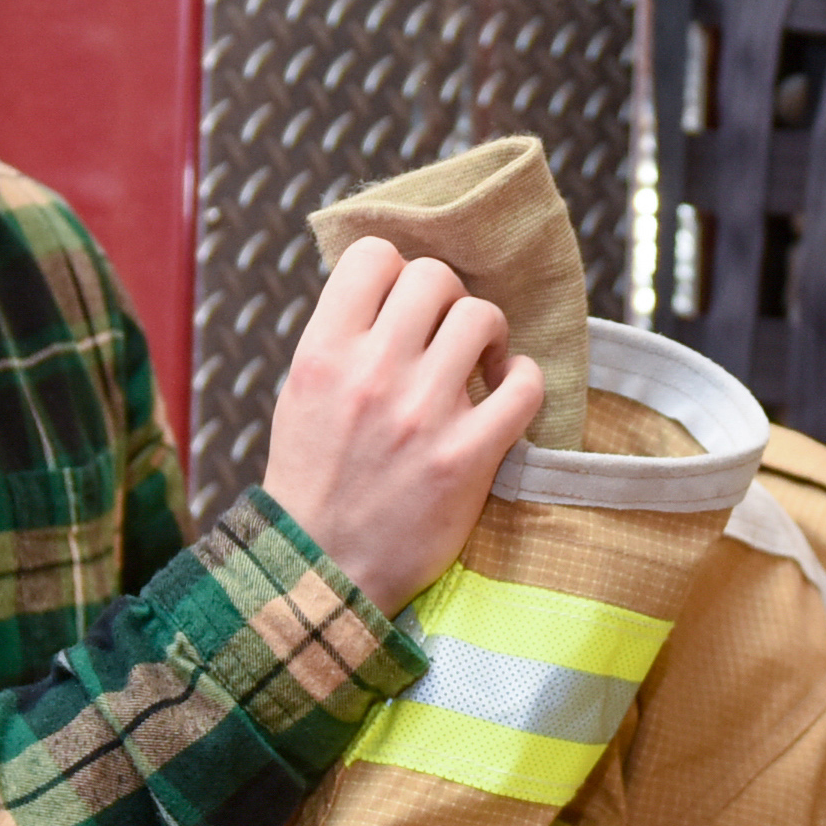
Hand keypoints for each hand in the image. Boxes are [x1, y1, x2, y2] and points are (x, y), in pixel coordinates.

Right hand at [263, 237, 544, 607]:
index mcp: (322, 353)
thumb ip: (341, 339)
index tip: (405, 304)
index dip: (396, 270)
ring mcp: (422, 414)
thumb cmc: (316, 481)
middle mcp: (371, 373)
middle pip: (434, 276)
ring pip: (482, 317)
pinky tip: (504, 397)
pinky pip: (524, 384)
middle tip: (448, 334)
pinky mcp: (467, 456)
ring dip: (488, 336)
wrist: (323, 570)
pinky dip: (523, 381)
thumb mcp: (301, 395)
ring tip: (480, 364)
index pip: (373, 255)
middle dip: (448, 299)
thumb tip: (389, 288)